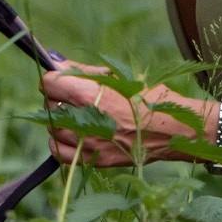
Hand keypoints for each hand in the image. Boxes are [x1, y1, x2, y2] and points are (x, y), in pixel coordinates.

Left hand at [39, 59, 211, 167]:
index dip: (53, 80)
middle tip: (75, 98)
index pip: (48, 84)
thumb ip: (84, 71)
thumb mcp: (119, 77)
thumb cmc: (149, 99)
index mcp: (90, 93)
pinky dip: (61, 143)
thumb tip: (57, 62)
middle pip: (49, 105)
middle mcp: (84, 118)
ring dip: (60, 120)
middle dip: (58, 99)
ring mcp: (88, 142)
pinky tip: (74, 136)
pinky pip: (60, 152)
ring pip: (53, 128)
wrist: (173, 131)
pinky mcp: (94, 159)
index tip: (61, 81)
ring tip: (78, 116)